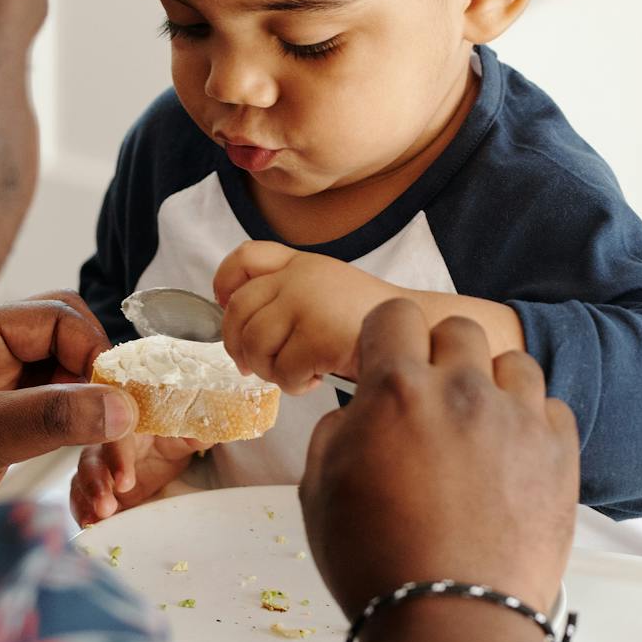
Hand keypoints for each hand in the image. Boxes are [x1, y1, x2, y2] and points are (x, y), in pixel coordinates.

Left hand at [0, 292, 136, 503]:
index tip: (118, 406)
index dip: (96, 357)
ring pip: (75, 382)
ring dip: (101, 422)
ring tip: (114, 474)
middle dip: (104, 386)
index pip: (63, 319)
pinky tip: (95, 479)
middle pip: (75, 343)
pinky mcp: (10, 419)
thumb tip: (122, 407)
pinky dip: (84, 443)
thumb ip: (51, 416)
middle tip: (121, 435)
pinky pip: (63, 415)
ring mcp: (4, 385)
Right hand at [69, 432, 202, 525]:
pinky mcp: (96, 488)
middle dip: (96, 484)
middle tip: (106, 507)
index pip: (118, 437)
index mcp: (128, 426)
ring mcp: (98, 467)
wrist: (162, 455)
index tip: (125, 483)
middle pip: (93, 459)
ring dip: (86, 500)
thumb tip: (203, 435)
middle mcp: (106, 444)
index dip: (118, 458)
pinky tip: (89, 525)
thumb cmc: (169, 440)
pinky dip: (82, 510)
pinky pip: (81, 498)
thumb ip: (192, 436)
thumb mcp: (183, 438)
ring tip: (94, 520)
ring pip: (82, 479)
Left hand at [214, 241, 400, 393]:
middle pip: (238, 310)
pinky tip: (314, 379)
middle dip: (237, 345)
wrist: (418, 332)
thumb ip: (289, 293)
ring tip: (292, 373)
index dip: (224, 282)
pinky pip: (282, 370)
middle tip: (251, 365)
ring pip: (254, 343)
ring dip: (267, 369)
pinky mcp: (318, 335)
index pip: (246, 257)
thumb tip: (239, 328)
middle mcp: (300, 277)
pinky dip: (293, 385)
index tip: (224, 305)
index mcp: (302, 263)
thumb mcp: (328, 289)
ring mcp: (308, 303)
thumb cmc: (369, 321)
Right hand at [299, 299, 577, 617]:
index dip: (387, 337)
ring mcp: (517, 418)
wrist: (453, 620)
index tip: (389, 359)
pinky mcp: (559, 452)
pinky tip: (510, 457)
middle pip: (459, 329)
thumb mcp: (318, 492)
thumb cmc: (379, 564)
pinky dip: (531, 422)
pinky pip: (550, 407)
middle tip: (432, 399)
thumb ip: (335, 431)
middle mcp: (461, 390)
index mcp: (397, 390)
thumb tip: (355, 412)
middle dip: (441, 355)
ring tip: (478, 427)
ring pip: (513, 362)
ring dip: (492, 383)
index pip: (395, 315)